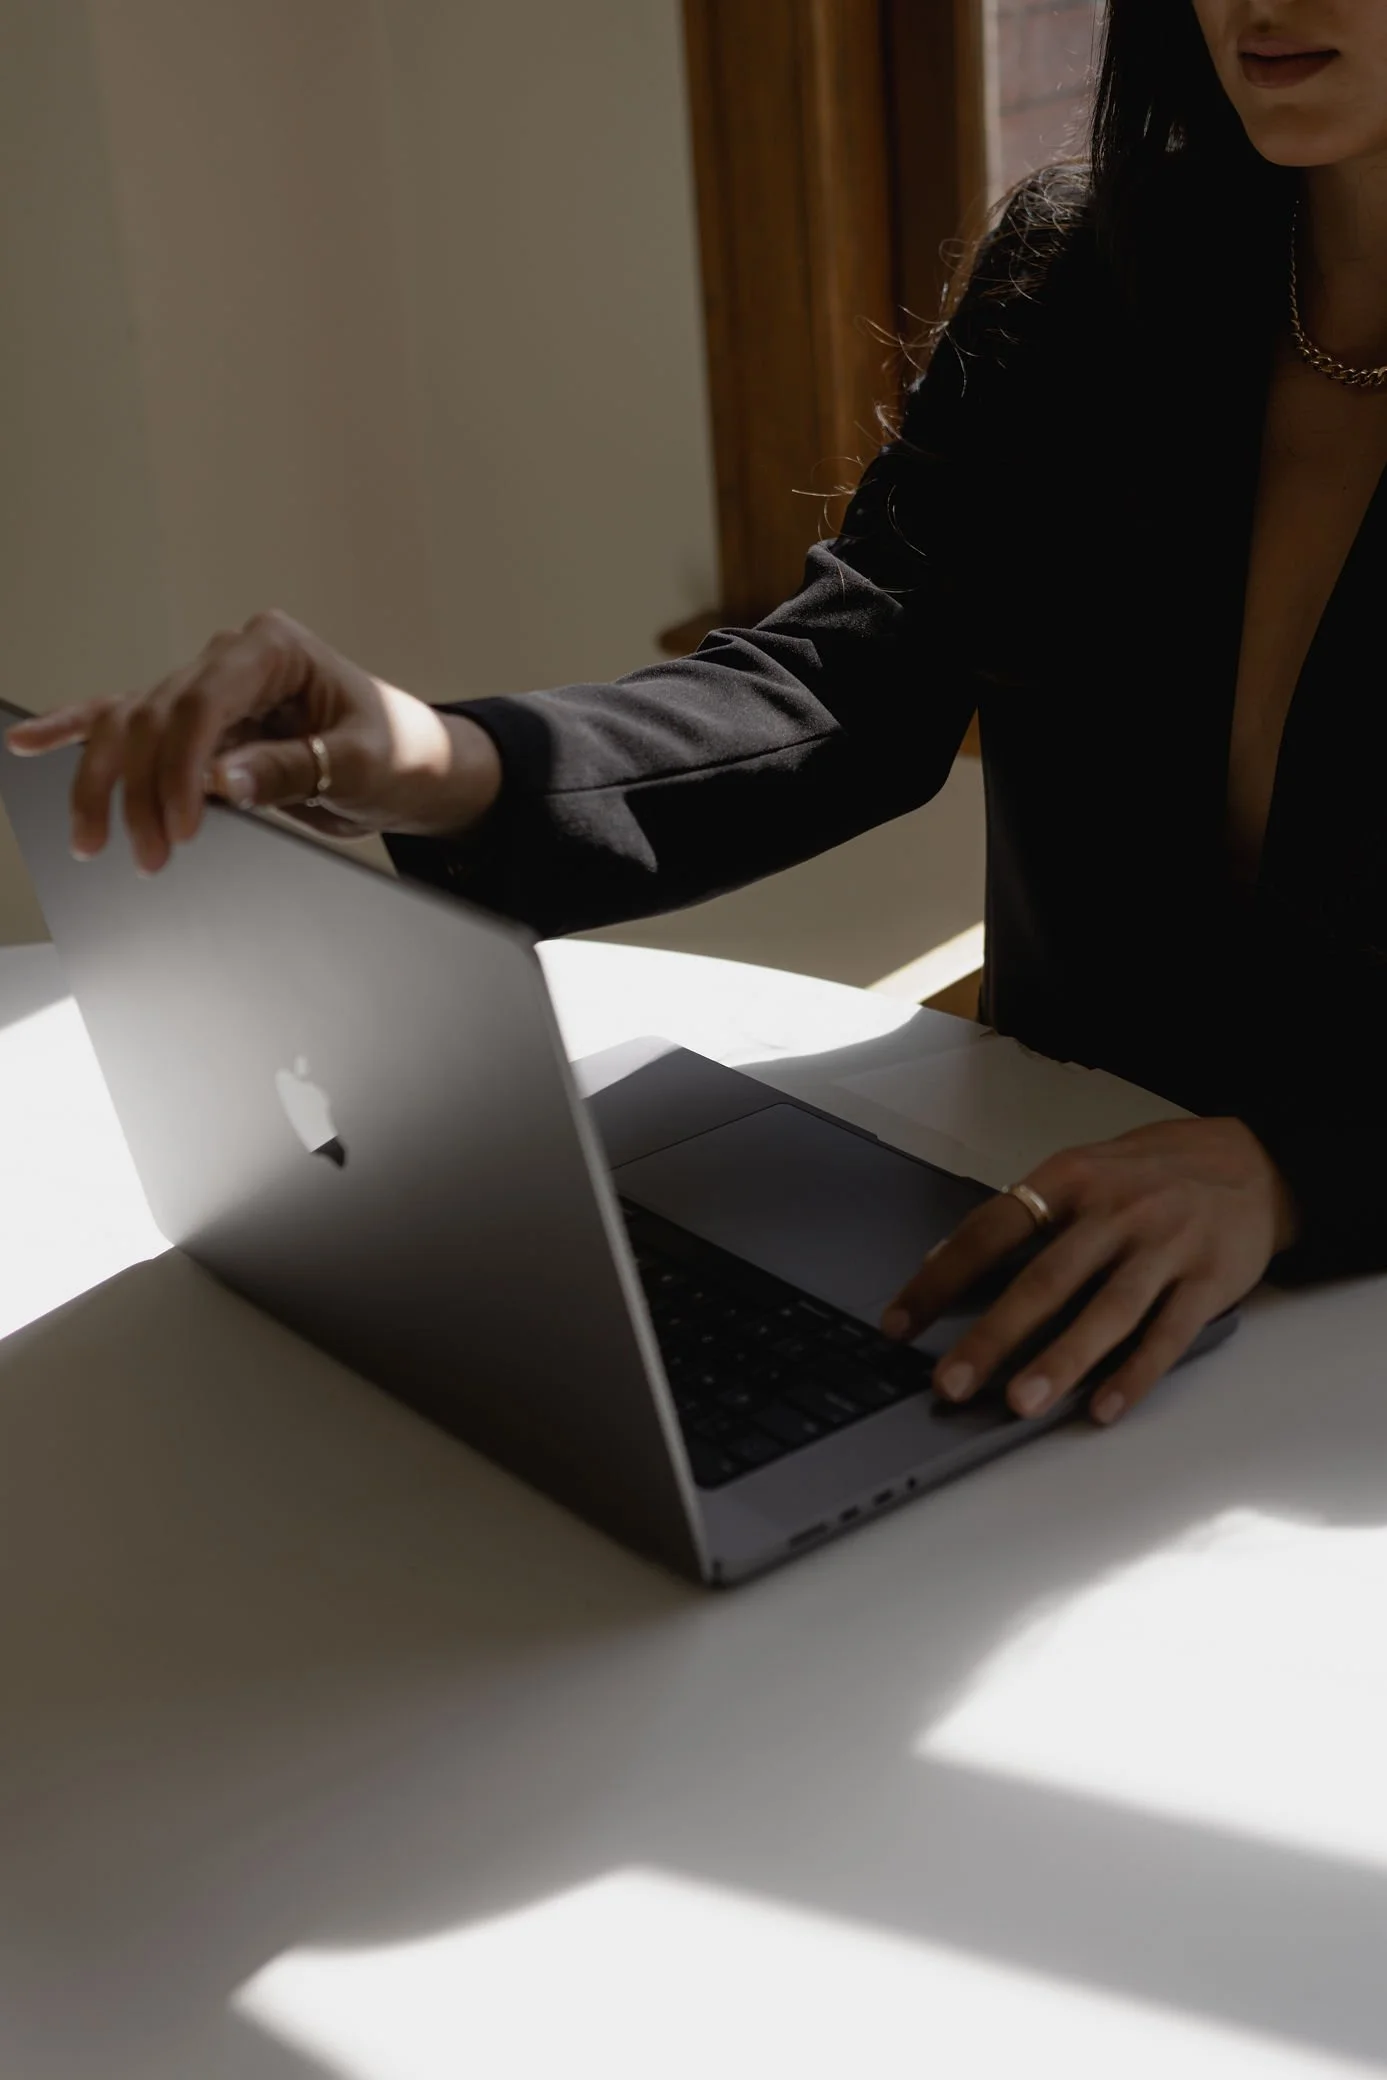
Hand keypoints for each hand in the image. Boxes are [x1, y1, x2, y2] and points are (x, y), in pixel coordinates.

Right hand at [2, 609, 502, 873]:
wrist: (411, 763)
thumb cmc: (398, 751)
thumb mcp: (357, 763)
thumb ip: (289, 767)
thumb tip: (218, 779)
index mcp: (273, 648)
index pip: (202, 701)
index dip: (179, 767)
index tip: (177, 827)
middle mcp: (231, 657)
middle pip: (153, 715)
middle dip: (140, 790)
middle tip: (146, 857)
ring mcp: (209, 685)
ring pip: (129, 723)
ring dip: (106, 782)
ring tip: (92, 840)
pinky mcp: (198, 721)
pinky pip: (127, 719)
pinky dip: (78, 730)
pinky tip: (29, 742)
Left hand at [880, 1116, 1298, 1426]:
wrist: (1253, 1161)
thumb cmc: (1150, 1174)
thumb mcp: (1083, 1171)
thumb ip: (1022, 1217)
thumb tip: (940, 1265)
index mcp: (1071, 1179)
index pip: (990, 1231)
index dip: (940, 1279)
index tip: (899, 1324)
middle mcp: (1116, 1212)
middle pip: (1045, 1280)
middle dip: (993, 1336)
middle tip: (951, 1383)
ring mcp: (1165, 1248)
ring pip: (1105, 1312)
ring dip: (1061, 1362)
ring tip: (1020, 1404)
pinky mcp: (1210, 1282)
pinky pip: (1167, 1335)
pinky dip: (1135, 1374)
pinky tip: (1104, 1407)